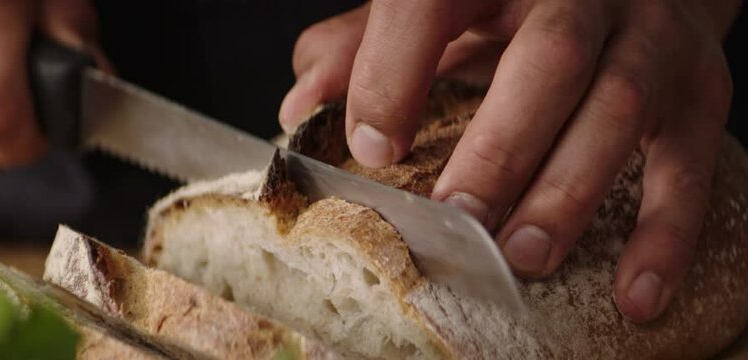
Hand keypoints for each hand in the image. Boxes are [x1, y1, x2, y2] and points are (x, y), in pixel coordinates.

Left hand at [280, 0, 738, 322]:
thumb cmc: (513, 5)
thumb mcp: (436, 11)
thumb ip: (364, 47)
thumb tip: (302, 106)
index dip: (394, 68)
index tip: (371, 148)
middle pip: (549, 55)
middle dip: (501, 144)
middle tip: (457, 216)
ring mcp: (649, 37)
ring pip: (618, 106)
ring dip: (569, 190)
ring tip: (523, 254)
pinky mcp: (697, 92)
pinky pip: (690, 163)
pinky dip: (664, 234)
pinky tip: (633, 291)